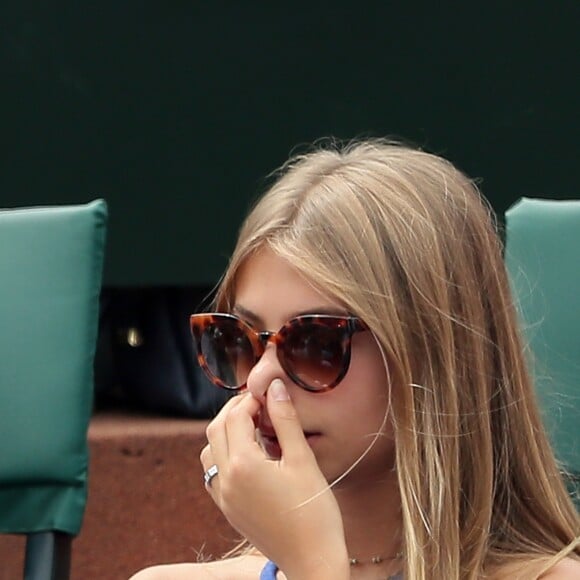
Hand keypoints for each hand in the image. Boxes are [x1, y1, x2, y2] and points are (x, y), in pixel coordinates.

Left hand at [200, 379, 348, 579]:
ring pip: (209, 449)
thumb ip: (286, 420)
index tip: (269, 394)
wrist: (312, 562)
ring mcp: (223, 497)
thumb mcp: (303, 460)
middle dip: (235, 410)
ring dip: (226, 430)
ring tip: (253, 425)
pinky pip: (213, 471)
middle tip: (260, 404)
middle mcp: (226, 480)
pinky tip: (248, 452)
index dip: (251, 399)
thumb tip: (275, 388)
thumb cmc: (315, 512)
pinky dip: (223, 452)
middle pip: (216, 429)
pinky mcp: (227, 509)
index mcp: (243, 465)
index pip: (236, 416)